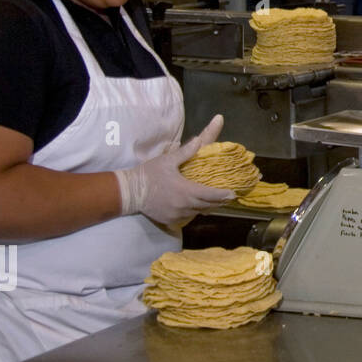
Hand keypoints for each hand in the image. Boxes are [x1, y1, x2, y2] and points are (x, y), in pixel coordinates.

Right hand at [114, 114, 235, 227]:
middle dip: (218, 201)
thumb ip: (186, 152)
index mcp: (186, 191)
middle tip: (227, 197)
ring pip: (198, 212)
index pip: (211, 195)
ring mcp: (177, 215)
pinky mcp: (169, 220)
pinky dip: (192, 211)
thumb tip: (199, 140)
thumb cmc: (149, 174)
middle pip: (208, 206)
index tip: (233, 193)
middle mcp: (184, 206)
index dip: (223, 195)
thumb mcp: (168, 160)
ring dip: (206, 207)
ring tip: (214, 201)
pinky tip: (194, 205)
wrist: (129, 192)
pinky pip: (186, 217)